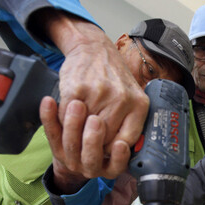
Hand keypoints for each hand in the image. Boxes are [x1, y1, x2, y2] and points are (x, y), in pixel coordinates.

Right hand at [37, 10, 148, 180]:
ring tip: (76, 129)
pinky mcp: (78, 90)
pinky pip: (68, 119)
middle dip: (93, 144)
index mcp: (139, 105)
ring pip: (85, 132)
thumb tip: (120, 156)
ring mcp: (100, 94)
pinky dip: (64, 122)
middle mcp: (123, 100)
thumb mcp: (131, 98)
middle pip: (104, 140)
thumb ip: (128, 124)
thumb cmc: (112, 78)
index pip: (125, 143)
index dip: (112, 152)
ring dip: (76, 134)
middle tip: (86, 141)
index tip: (104, 152)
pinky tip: (67, 115)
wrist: (93, 47)